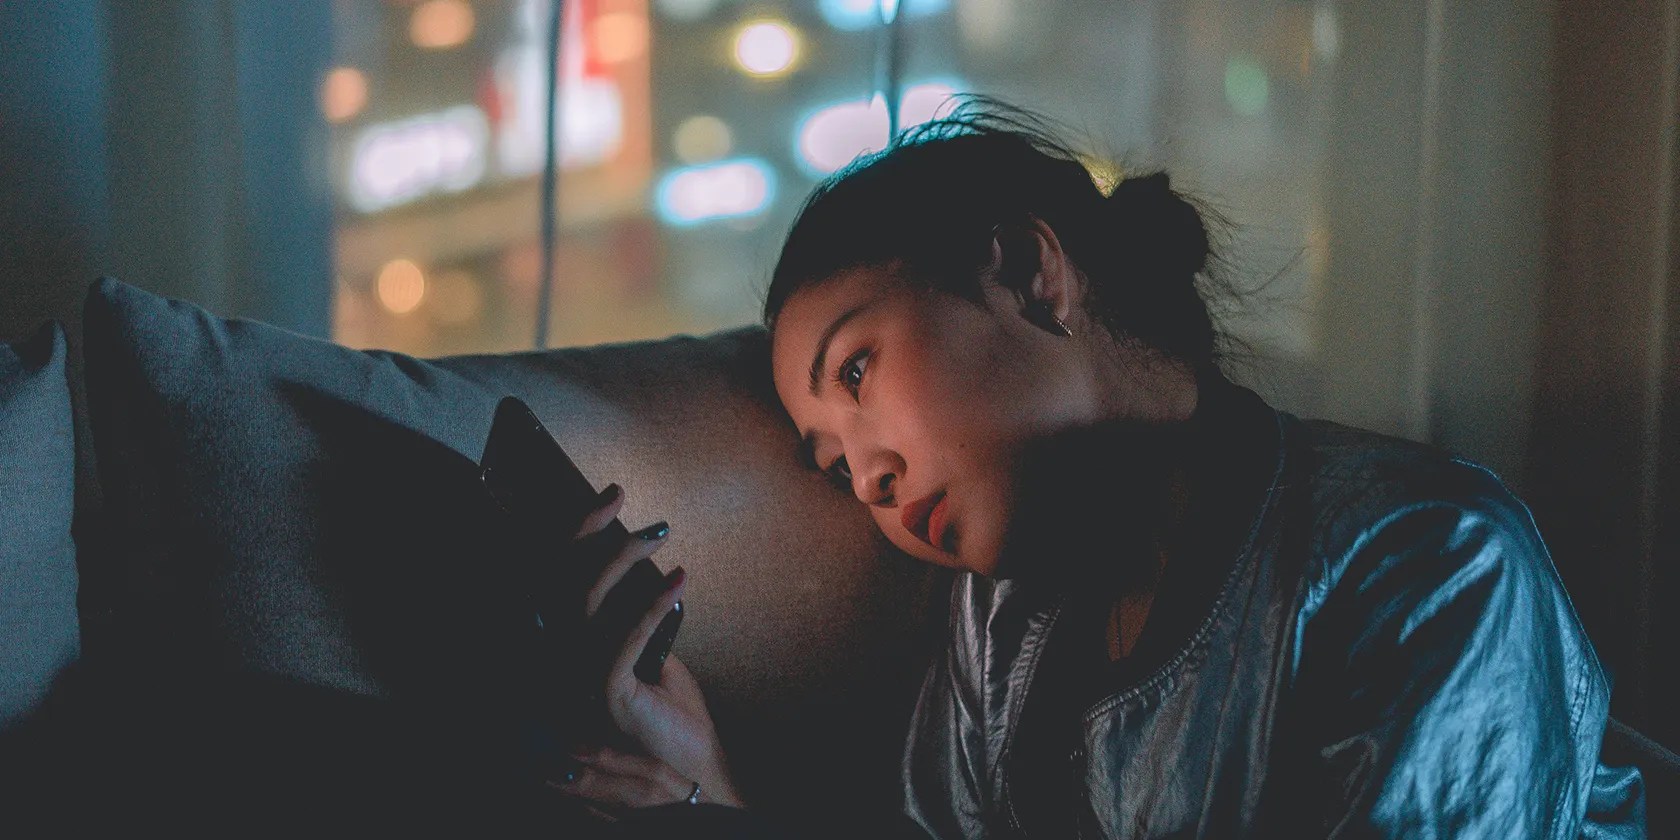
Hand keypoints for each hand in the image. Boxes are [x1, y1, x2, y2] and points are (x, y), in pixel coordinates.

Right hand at [561, 484, 744, 808]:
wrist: (693, 763)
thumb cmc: (672, 707)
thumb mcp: (651, 649)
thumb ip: (635, 614)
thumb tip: (637, 563)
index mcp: (571, 647)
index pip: (559, 579)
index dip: (579, 534)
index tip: (612, 495)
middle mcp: (565, 660)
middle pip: (561, 583)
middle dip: (594, 534)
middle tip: (633, 506)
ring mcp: (579, 680)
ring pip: (586, 603)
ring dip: (624, 560)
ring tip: (660, 535)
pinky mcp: (607, 697)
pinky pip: (623, 640)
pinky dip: (651, 607)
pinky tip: (678, 583)